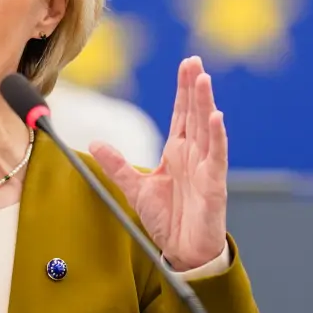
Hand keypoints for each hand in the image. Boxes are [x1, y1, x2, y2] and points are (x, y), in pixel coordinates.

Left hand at [90, 56, 228, 271]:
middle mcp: (193, 155)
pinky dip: (217, 136)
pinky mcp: (214, 183)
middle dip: (195, 87)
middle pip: (195, 114)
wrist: (184, 251)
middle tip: (195, 61)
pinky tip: (216, 116)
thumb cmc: (168, 220)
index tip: (186, 65)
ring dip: (205, 103)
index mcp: (177, 152)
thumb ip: (118, 165)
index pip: (181, 114)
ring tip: (203, 80)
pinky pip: (217, 155)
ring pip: (206, 128)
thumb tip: (95, 143)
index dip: (183, 90)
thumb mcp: (135, 189)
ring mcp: (205, 167)